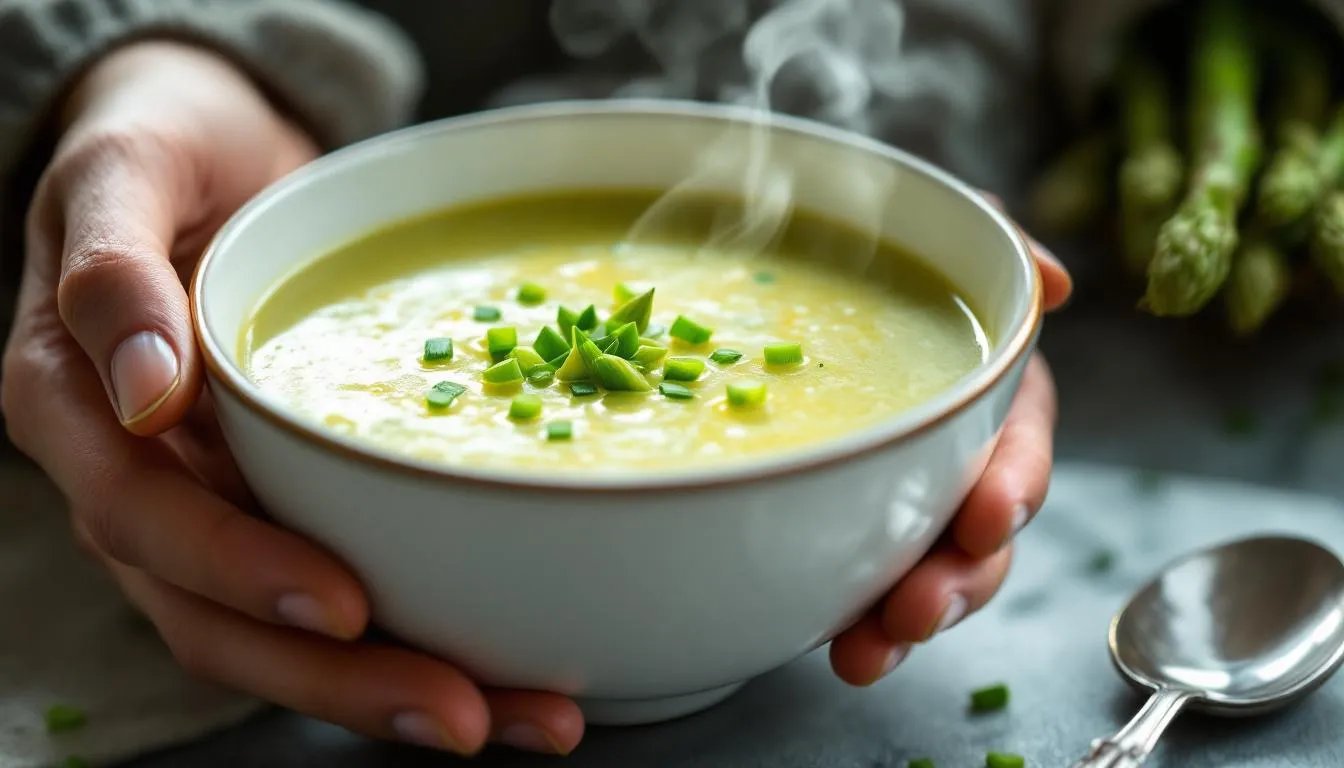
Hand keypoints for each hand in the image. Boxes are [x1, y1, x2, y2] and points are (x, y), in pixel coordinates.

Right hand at [1, 42, 580, 755]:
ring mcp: (213, 504)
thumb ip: (112, 272)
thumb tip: (140, 390)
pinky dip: (415, 635)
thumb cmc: (161, 149)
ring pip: (283, 636)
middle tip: (465, 713)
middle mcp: (141, 482)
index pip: (145, 520)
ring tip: (522, 718)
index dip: (238, 571)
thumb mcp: (123, 171)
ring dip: (396, 686)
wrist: (212, 151)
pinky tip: (507, 666)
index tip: (338, 605)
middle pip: (221, 620)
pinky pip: (335, 590)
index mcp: (75, 411)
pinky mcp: (282, 503)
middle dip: (341, 680)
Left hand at [828, 226, 1072, 684]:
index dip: (1011, 486)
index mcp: (992, 400)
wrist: (811, 277)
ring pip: (925, 577)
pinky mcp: (852, 527)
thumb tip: (1055, 283)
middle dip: (956, 582)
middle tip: (914, 611)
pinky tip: (826, 646)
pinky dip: (848, 619)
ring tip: (864, 653)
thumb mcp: (948, 233)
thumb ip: (999, 251)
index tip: (987, 517)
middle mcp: (959, 462)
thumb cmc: (894, 262)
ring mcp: (907, 503)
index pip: (1020, 449)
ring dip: (903, 621)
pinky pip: (859, 583)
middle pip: (977, 540)